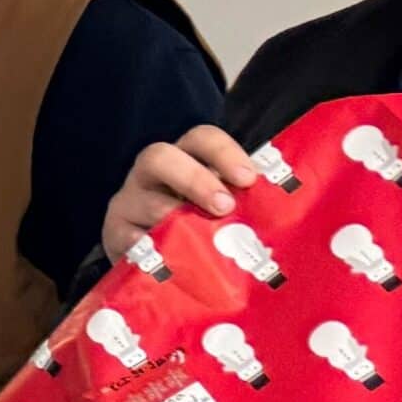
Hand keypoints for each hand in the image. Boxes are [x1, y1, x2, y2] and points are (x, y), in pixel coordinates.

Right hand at [102, 125, 261, 265]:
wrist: (158, 262)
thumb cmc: (203, 230)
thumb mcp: (226, 210)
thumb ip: (247, 203)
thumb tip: (286, 210)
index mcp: (187, 160)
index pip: (201, 139)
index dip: (224, 153)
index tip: (247, 178)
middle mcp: (153, 175)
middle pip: (159, 156)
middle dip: (194, 179)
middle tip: (224, 206)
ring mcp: (130, 202)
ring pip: (144, 200)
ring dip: (174, 218)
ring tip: (200, 241)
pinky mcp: (114, 234)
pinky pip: (126, 236)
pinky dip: (148, 246)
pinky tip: (169, 259)